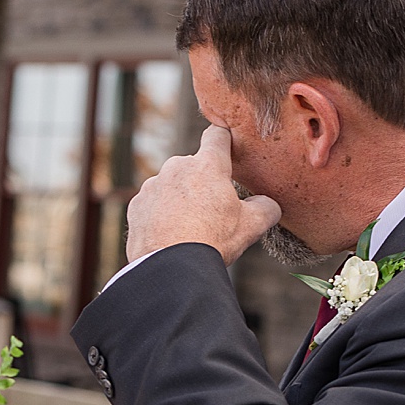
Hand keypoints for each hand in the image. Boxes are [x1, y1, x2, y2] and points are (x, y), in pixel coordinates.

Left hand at [125, 126, 280, 265]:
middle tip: (212, 210)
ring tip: (189, 227)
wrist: (170, 268)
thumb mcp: (251, 225)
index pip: (217, 135)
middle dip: (203, 182)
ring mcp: (153, 185)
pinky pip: (153, 203)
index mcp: (207, 165)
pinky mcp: (137, 204)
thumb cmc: (212, 242)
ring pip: (172, 185)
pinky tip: (169, 234)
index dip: (224, 140)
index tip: (227, 146)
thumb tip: (267, 204)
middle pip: (194, 166)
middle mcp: (177, 167)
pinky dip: (161, 214)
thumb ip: (266, 207)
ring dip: (180, 198)